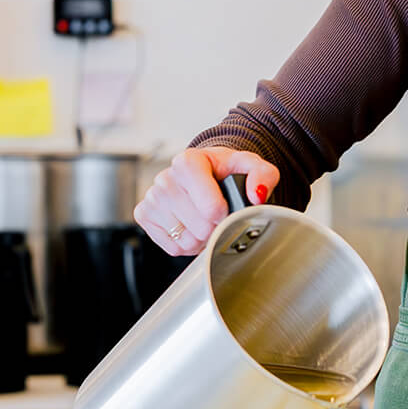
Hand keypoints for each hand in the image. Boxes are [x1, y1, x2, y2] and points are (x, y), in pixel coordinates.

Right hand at [134, 147, 279, 255]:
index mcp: (188, 161)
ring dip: (202, 237)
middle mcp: (165, 178)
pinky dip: (187, 244)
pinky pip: (172, 246)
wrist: (204, 171)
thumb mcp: (250, 165)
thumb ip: (263, 175)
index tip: (227, 206)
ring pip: (186, 239)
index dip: (224, 213)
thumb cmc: (225, 169)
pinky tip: (191, 226)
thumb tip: (256, 195)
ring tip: (205, 220)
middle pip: (200, 226)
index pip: (211, 207)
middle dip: (215, 227)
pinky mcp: (143, 215)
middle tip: (218, 215)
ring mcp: (152, 197)